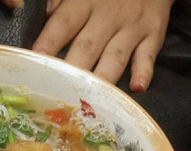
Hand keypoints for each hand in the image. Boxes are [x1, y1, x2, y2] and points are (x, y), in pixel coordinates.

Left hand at [33, 0, 174, 91]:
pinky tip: (137, 88)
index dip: (50, 43)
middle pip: (87, 47)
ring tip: (90, 101)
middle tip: (59, 94)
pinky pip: (148, 55)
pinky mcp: (153, 33)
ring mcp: (131, 26)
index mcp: (85, 1)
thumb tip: (40, 14)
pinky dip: (144, 71)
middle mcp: (108, 15)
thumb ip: (61, 1)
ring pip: (114, 56)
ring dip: (102, 79)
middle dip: (73, 71)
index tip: (37, 62)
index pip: (64, 23)